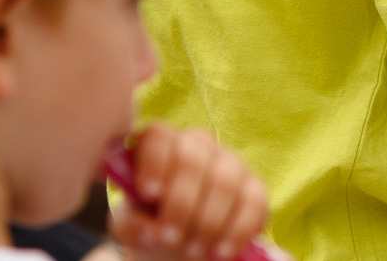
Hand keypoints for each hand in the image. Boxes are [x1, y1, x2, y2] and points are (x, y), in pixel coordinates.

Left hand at [109, 124, 269, 260]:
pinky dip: (237, 231)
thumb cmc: (150, 225)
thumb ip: (132, 225)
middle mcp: (197, 146)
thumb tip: (150, 229)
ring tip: (192, 250)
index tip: (149, 194)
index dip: (155, 162)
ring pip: (224, 181)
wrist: (181, 244)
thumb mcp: (130, 227)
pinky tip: (221, 252)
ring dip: (208, 221)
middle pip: (192, 160)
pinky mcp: (255, 186)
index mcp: (160, 146)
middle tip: (170, 238)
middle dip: (181, 203)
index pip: (157, 137)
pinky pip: (254, 202)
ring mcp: (230, 163)